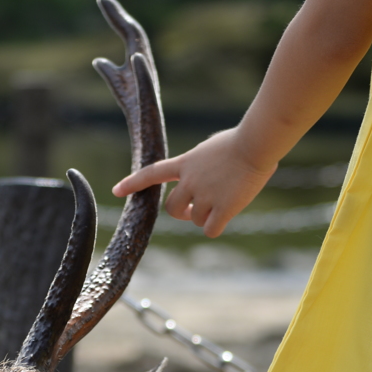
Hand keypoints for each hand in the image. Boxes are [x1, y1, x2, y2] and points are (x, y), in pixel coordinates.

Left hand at [112, 128, 274, 238]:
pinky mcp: (222, 208)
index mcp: (186, 163)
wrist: (256, 144)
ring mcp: (204, 195)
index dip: (133, 183)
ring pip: (195, 220)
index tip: (116, 190)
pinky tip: (227, 217)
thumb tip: (210, 182)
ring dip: (206, 217)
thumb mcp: (212, 148)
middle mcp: (190, 180)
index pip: (152, 173)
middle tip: (195, 210)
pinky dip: (216, 227)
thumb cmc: (243, 141)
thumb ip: (202, 165)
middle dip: (182, 213)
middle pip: (172, 208)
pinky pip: (210, 230)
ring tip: (225, 202)